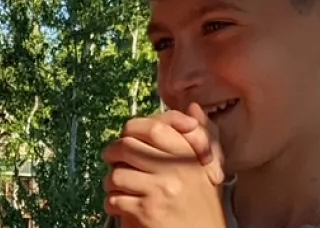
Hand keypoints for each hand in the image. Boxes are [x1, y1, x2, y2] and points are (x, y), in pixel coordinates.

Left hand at [102, 105, 225, 227]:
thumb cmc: (203, 206)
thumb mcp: (208, 169)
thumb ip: (201, 137)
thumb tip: (193, 108)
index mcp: (189, 155)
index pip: (154, 127)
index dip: (134, 128)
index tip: (128, 136)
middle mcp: (175, 170)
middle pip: (127, 146)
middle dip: (113, 152)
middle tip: (113, 159)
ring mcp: (160, 190)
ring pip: (117, 174)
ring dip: (111, 182)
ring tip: (118, 187)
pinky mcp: (147, 212)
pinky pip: (115, 199)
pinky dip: (112, 203)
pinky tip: (121, 205)